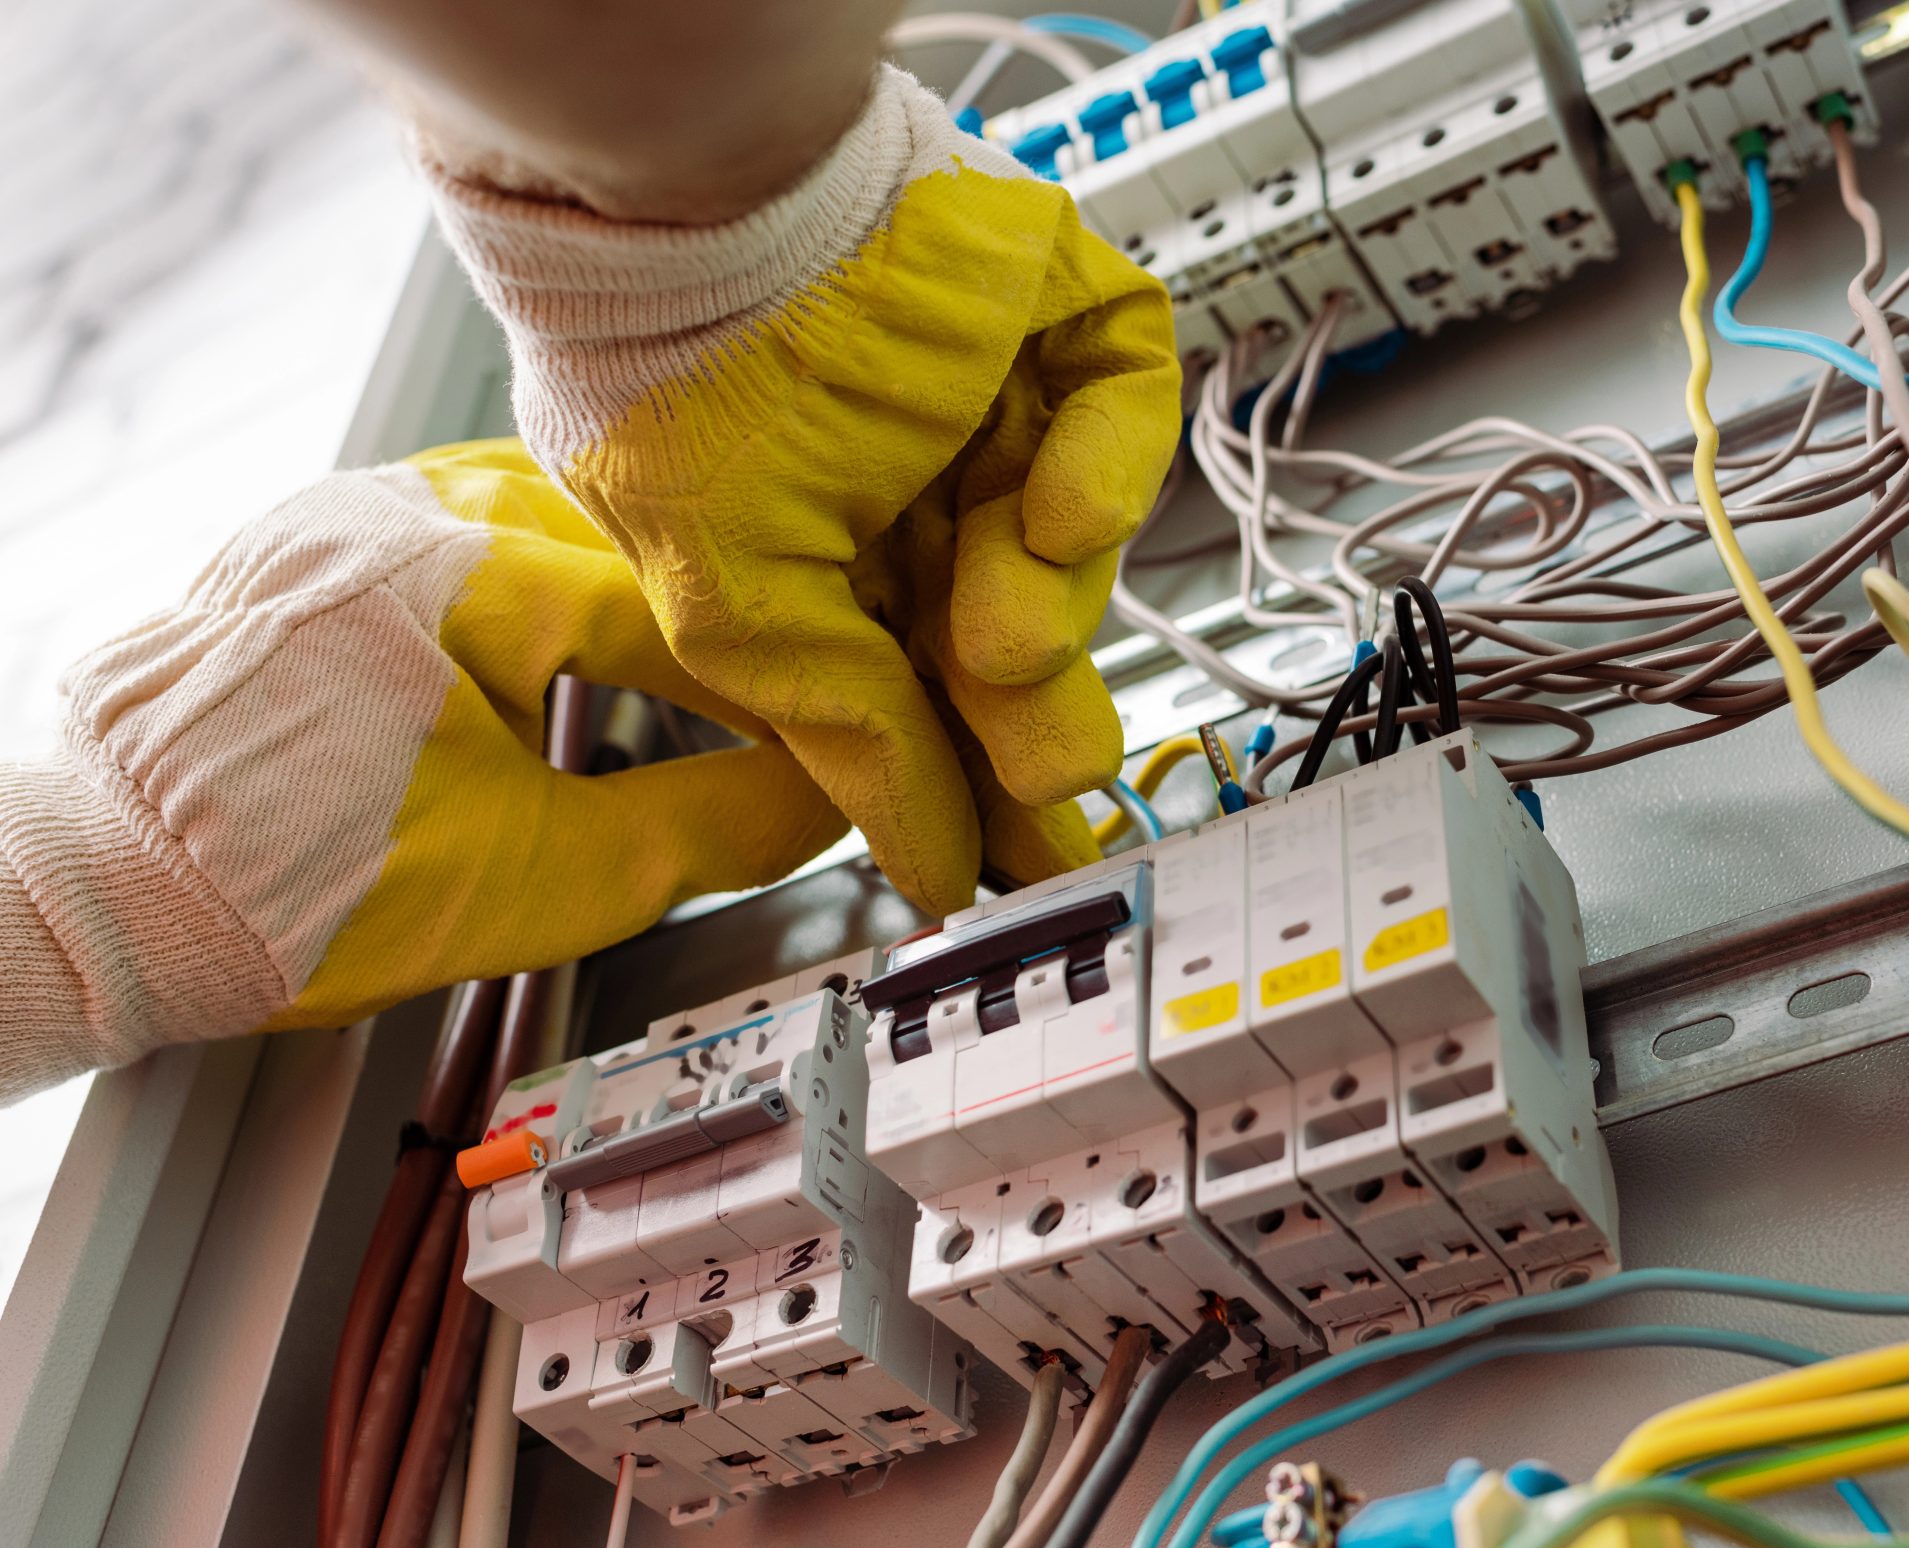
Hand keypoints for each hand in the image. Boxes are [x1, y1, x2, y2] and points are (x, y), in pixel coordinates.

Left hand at [4, 439, 842, 1097]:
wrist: (109, 893)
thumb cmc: (289, 887)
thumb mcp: (547, 879)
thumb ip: (711, 828)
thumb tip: (820, 801)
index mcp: (478, 569)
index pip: (700, 613)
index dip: (793, 686)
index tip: (847, 737)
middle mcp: (415, 507)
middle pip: (643, 537)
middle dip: (729, 619)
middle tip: (796, 694)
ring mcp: (357, 512)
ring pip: (561, 512)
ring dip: (643, 584)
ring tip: (704, 664)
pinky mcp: (318, 543)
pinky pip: (478, 523)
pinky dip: (555, 572)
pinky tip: (580, 636)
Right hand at [428, 67, 1183, 914]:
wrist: (699, 200)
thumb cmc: (670, 381)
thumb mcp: (743, 611)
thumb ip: (855, 740)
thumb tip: (928, 869)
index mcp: (820, 546)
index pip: (920, 678)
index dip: (970, 764)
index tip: (1019, 854)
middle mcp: (908, 471)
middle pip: (1012, 620)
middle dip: (1030, 706)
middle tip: (1048, 770)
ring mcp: (987, 383)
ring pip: (1072, 529)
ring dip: (1055, 599)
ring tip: (1010, 632)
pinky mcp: (1057, 303)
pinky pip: (1122, 395)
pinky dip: (1112, 465)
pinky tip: (1061, 515)